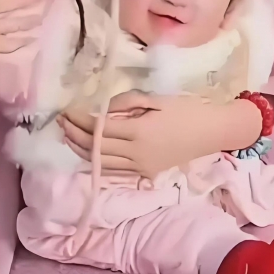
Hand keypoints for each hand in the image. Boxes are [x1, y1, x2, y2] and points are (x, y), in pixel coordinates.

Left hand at [59, 90, 261, 179]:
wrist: (212, 132)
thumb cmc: (187, 110)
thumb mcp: (156, 99)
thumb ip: (126, 102)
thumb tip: (102, 109)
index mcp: (139, 132)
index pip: (99, 129)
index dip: (80, 120)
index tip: (67, 110)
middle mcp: (136, 154)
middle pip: (96, 147)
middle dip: (74, 134)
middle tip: (60, 121)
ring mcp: (141, 167)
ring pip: (102, 163)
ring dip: (81, 150)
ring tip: (67, 136)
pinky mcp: (146, 174)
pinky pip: (115, 170)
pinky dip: (97, 161)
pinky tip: (88, 152)